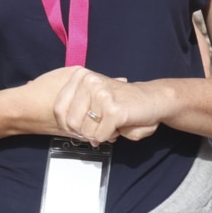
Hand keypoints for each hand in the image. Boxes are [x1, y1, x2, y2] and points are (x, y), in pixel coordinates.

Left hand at [51, 68, 167, 145]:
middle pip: (72, 123)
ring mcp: (102, 95)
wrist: (153, 99)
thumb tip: (67, 127)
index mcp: (81, 76)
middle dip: (85, 132)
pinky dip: (109, 136)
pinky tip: (119, 126)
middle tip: (99, 128)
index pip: (59, 109)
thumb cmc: (122, 101)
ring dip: (99, 134)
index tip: (79, 128)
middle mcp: (90, 82)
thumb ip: (76, 108)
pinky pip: (101, 136)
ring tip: (111, 125)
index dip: (67, 126)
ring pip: (87, 132)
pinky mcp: (114, 110)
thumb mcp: (93, 97)